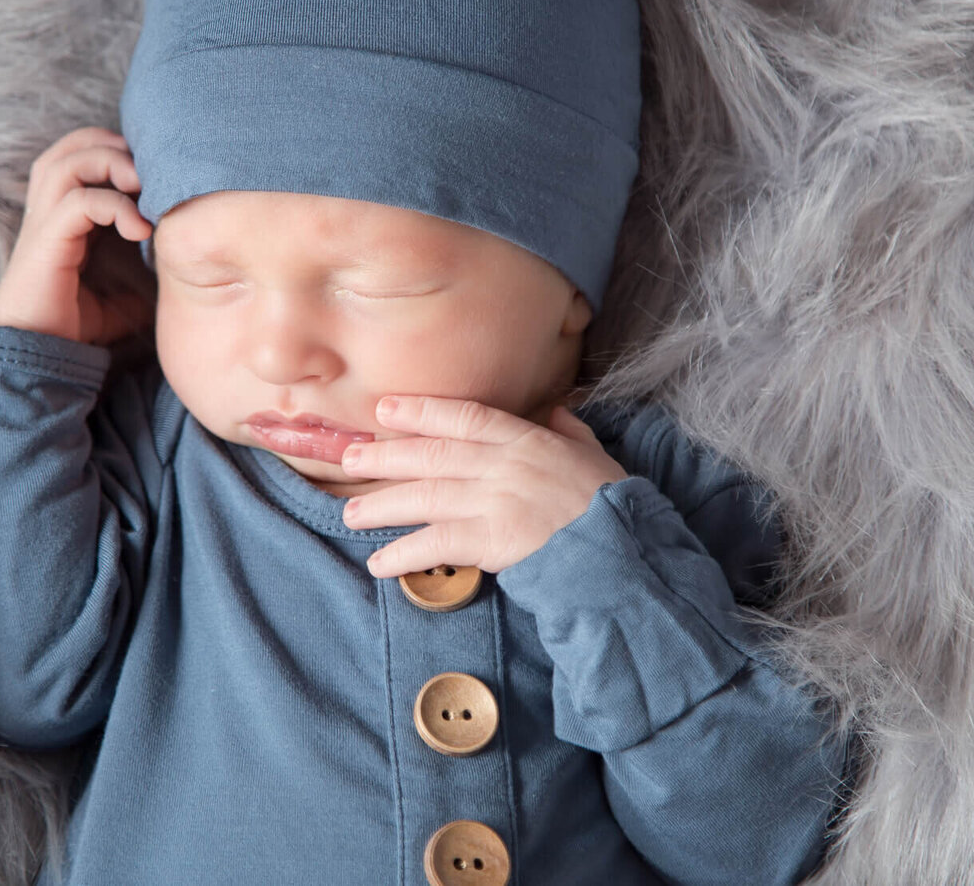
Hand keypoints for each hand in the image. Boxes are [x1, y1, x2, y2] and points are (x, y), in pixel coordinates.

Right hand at [0, 126, 154, 344]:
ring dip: (112, 163)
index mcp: (62, 216)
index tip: (153, 177)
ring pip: (69, 161)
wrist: (34, 357)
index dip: (116, 153)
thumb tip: (168, 286)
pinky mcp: (46, 242)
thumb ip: (135, 285)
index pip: (81, 155)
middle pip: (71, 145)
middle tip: (148, 172)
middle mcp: (48, 211)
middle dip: (113, 145)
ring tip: (143, 188)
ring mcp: (43, 223)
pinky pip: (79, 201)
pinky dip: (115, 206)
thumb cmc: (67, 328)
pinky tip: (139, 230)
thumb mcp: (113, 303)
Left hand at [340, 395, 629, 577]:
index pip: (465, 417)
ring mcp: (495, 502)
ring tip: (351, 515)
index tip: (385, 410)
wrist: (624, 550)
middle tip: (349, 460)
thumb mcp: (593, 455)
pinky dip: (404, 554)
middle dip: (385, 456)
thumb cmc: (611, 503)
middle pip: (432, 455)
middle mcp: (503, 465)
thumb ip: (569, 432)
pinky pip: (436, 544)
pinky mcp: (492, 541)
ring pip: (424, 497)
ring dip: (382, 506)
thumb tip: (557, 411)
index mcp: (527, 440)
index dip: (422, 411)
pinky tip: (379, 563)